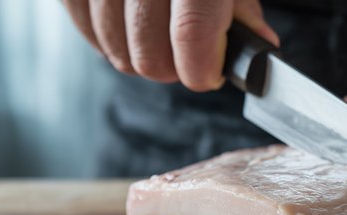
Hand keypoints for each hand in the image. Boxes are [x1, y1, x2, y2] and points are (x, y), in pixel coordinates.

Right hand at [63, 0, 278, 90]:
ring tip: (160, 37)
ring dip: (143, 58)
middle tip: (187, 56)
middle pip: (150, 53)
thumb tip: (258, 44)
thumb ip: (241, 4)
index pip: (192, 32)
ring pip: (117, 51)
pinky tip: (130, 27)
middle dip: (173, 68)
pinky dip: (111, 41)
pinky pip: (87, 31)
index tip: (209, 75)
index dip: (202, 69)